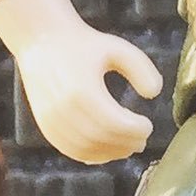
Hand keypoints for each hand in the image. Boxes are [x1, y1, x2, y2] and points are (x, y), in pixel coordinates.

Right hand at [16, 24, 163, 163]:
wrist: (41, 41)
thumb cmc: (84, 44)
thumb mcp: (117, 48)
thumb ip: (141, 68)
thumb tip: (154, 93)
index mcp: (82, 89)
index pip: (114, 123)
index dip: (135, 130)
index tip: (149, 125)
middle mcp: (63, 108)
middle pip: (100, 139)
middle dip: (126, 143)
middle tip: (142, 140)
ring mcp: (50, 119)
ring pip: (84, 149)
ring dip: (110, 153)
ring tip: (128, 146)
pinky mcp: (44, 125)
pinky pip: (69, 149)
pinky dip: (91, 155)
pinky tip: (107, 150)